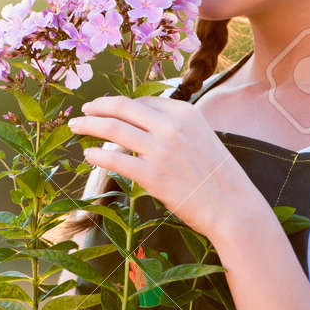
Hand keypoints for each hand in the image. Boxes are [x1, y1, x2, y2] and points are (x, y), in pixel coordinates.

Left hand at [67, 94, 258, 242]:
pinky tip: (87, 155)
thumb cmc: (218, 176)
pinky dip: (97, 156)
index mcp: (185, 112)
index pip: (143, 101)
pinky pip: (115, 161)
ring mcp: (161, 150)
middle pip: (123, 108)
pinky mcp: (152, 176)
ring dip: (89, 125)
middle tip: (83, 110)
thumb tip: (144, 122)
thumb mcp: (202, 137)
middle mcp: (171, 126)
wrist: (233, 207)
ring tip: (76, 126)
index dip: (121, 104)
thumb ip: (175, 127)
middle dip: (98, 107)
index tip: (106, 108)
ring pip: (113, 130)